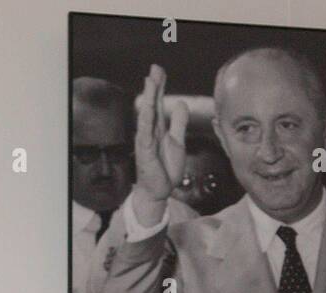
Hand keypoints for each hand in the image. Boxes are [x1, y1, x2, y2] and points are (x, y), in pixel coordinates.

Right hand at [133, 64, 188, 209]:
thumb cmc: (165, 169)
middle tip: (154, 68)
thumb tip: (181, 104)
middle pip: (151, 105)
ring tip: (150, 83)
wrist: (159, 191)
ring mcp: (145, 141)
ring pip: (146, 116)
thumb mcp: (177, 142)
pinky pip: (144, 133)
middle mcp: (149, 131)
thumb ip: (178, 123)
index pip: (158, 103)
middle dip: (153, 86)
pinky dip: (145, 120)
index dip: (159, 87)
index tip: (159, 71)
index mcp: (157, 128)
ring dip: (148, 98)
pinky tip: (147, 109)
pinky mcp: (144, 151)